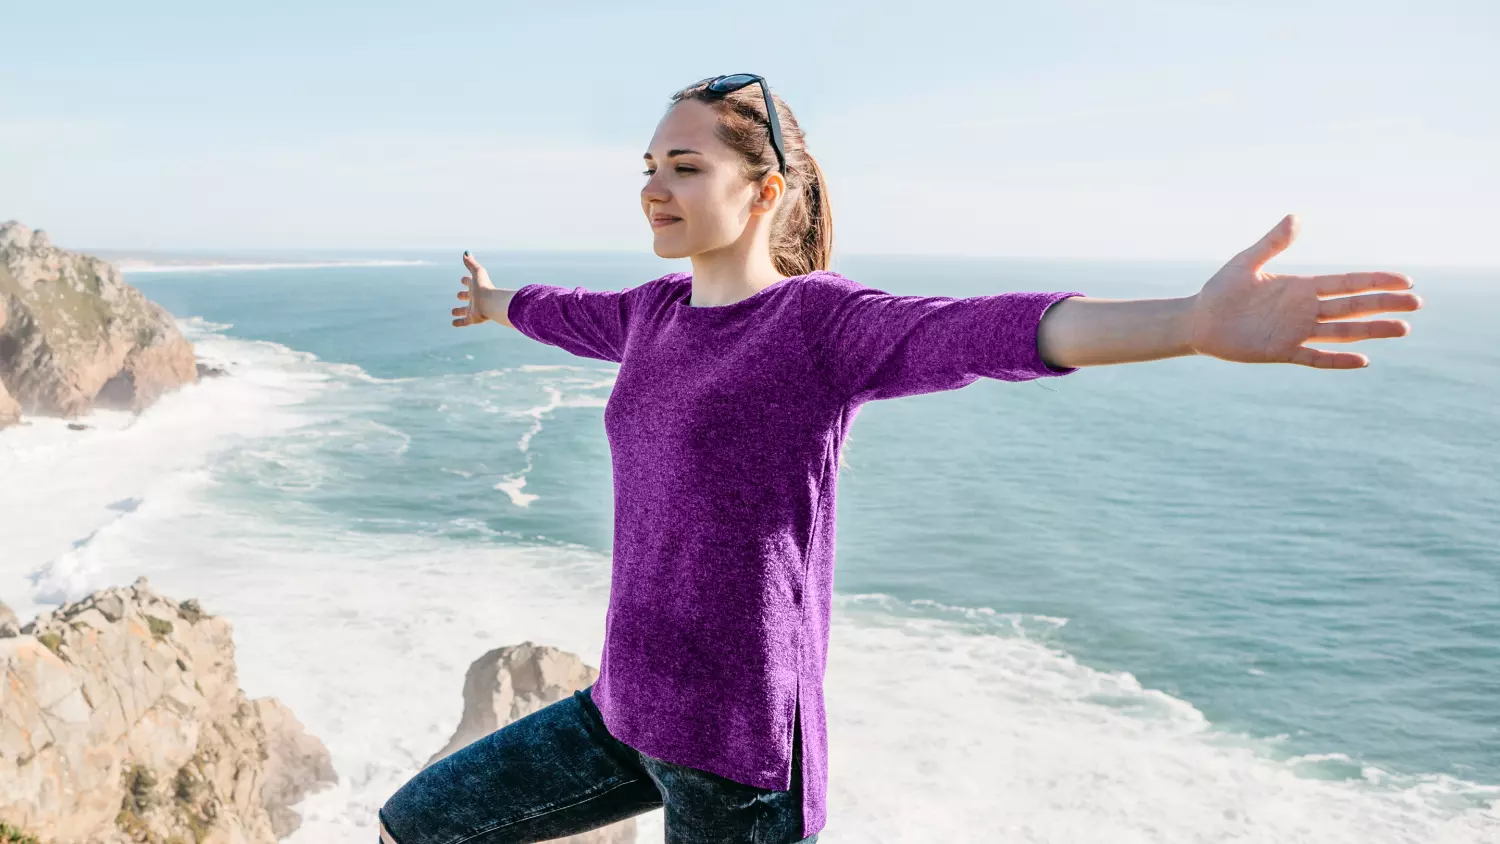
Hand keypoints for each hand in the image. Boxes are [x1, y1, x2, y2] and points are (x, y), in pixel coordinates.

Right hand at [453, 251, 497, 326]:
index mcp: (477, 287)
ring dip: (459, 311)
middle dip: (464, 295)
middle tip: (459, 295)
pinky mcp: (473, 318)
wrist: (491, 303)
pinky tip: (453, 323)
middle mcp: (476, 298)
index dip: (466, 280)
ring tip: (453, 311)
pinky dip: (458, 322)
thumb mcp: (477, 272)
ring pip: (466, 310)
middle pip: (469, 296)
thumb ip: (471, 263)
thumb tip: (466, 252)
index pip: (470, 282)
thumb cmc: (484, 286)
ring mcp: (474, 309)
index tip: (462, 279)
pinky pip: (464, 322)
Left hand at [1187, 215, 1422, 368]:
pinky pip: (1315, 357)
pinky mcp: (1281, 352)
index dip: (1375, 281)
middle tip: (1417, 304)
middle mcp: (1305, 310)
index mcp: (1301, 287)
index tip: (1405, 281)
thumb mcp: (1247, 262)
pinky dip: (1337, 360)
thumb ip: (1273, 243)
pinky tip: (1363, 360)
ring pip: (1342, 332)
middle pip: (1353, 307)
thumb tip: (1296, 216)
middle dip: (1384, 304)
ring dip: (1371, 331)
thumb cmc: (1221, 290)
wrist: (1198, 321)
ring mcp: (1296, 332)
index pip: (1347, 283)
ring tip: (1403, 330)